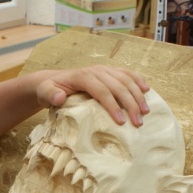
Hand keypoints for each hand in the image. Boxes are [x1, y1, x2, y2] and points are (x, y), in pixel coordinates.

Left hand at [35, 65, 150, 126]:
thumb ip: (50, 94)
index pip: (102, 90)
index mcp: (83, 76)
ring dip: (138, 95)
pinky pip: (127, 73)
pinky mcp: (110, 71)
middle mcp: (96, 70)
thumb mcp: (44, 93)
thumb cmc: (50, 90)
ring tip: (145, 112)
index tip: (121, 121)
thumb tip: (59, 98)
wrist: (53, 80)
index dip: (112, 105)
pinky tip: (147, 90)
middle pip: (118, 86)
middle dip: (130, 104)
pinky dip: (138, 80)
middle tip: (138, 122)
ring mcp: (105, 70)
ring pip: (126, 79)